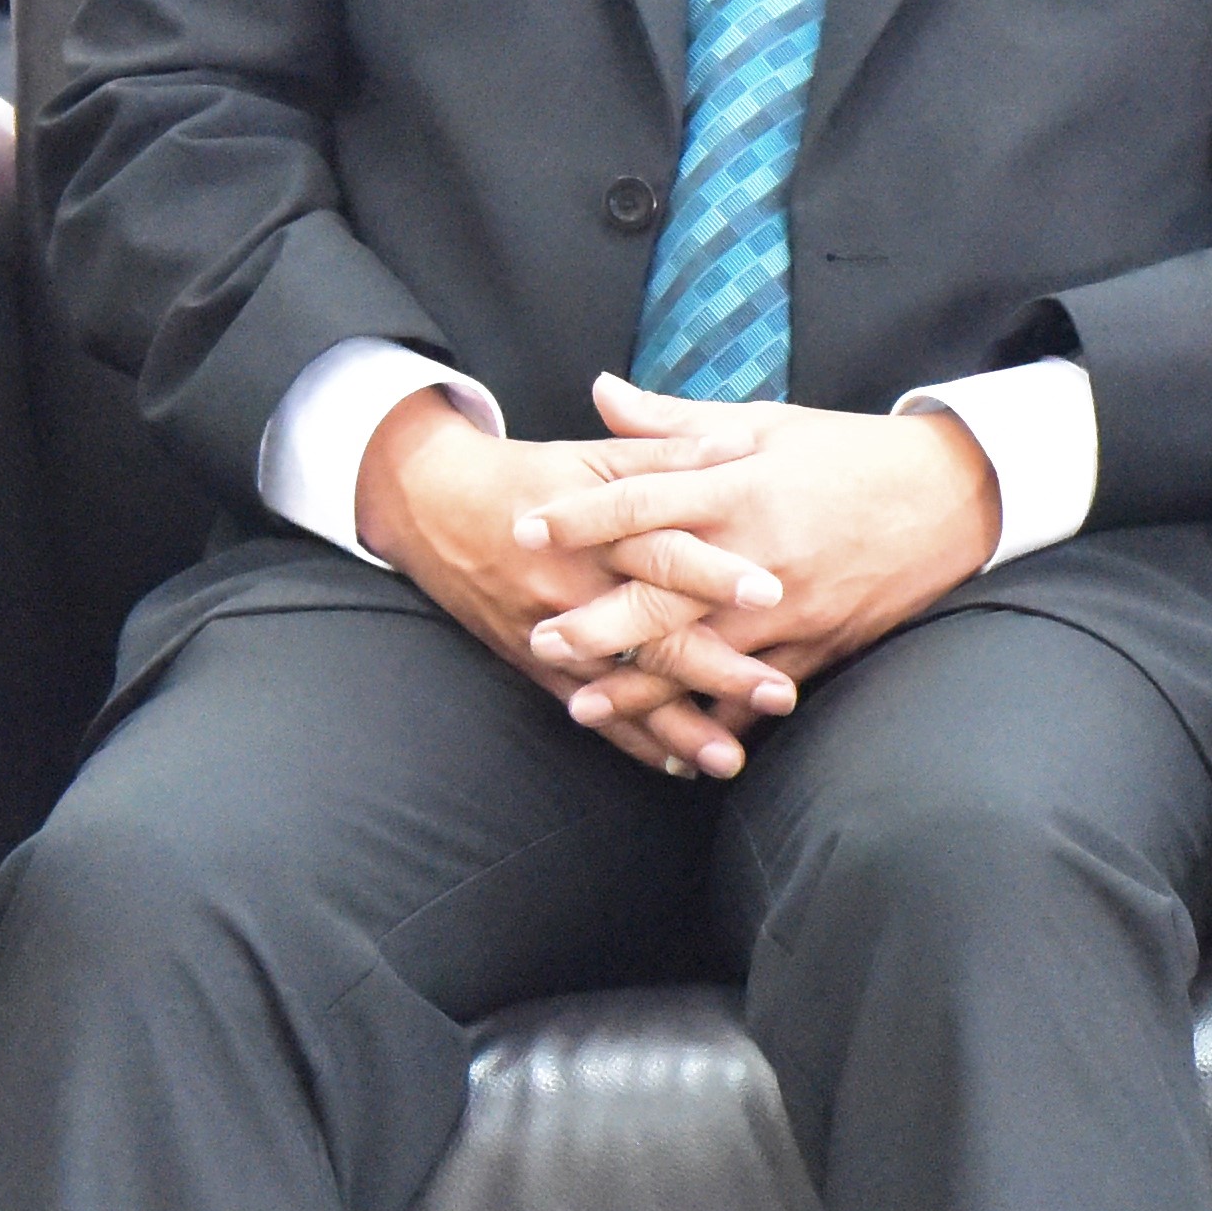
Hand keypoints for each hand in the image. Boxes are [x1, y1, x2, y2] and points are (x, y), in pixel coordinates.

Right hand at [358, 383, 781, 776]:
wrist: (432, 505)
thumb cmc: (532, 476)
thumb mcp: (597, 456)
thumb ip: (671, 455)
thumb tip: (741, 444)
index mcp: (601, 531)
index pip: (665, 553)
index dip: (716, 574)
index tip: (772, 593)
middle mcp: (579, 587)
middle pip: (654, 634)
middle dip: (717, 669)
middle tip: (778, 694)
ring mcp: (555, 631)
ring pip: (624, 685)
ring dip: (679, 724)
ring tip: (731, 758)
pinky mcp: (535, 661)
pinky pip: (587, 706)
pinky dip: (629, 738)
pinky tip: (676, 766)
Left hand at [503, 375, 1004, 746]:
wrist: (956, 495)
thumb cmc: (853, 453)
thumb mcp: (766, 423)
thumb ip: (674, 420)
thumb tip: (599, 392)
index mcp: (742, 485)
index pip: (644, 499)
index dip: (581, 516)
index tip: (525, 529)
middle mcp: (760, 549)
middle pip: (663, 591)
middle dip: (597, 623)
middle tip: (537, 641)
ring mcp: (793, 603)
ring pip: (704, 653)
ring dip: (642, 687)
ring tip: (583, 706)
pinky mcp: (822, 639)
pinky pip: (761, 686)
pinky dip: (718, 715)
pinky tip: (678, 742)